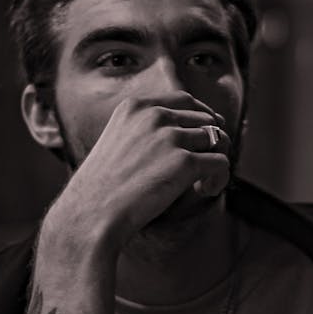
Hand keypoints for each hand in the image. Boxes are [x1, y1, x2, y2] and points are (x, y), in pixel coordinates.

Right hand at [48, 93, 231, 249]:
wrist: (91, 213)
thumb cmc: (102, 188)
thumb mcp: (118, 142)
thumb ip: (147, 131)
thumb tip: (193, 132)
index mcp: (135, 106)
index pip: (185, 100)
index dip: (203, 116)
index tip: (208, 135)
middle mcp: (154, 115)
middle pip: (206, 119)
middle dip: (211, 143)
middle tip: (204, 168)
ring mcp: (170, 137)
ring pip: (218, 139)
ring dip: (217, 161)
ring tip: (204, 182)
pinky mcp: (184, 162)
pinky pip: (221, 163)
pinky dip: (220, 178)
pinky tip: (205, 191)